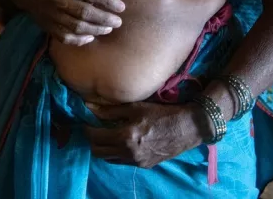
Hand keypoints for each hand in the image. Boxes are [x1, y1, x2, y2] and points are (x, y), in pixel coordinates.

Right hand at [10, 0, 124, 45]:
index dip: (107, 1)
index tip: (121, 8)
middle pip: (84, 12)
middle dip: (104, 19)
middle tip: (118, 22)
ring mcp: (50, 14)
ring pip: (76, 27)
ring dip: (96, 30)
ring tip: (108, 29)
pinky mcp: (46, 26)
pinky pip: (65, 37)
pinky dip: (79, 40)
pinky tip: (90, 38)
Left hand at [84, 101, 202, 167]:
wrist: (187, 128)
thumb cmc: (161, 114)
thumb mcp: (134, 107)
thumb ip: (110, 110)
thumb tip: (88, 107)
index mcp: (125, 137)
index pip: (94, 137)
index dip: (86, 129)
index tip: (85, 121)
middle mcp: (128, 153)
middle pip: (97, 152)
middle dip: (92, 140)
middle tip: (93, 129)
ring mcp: (136, 162)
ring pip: (108, 159)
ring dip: (102, 148)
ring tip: (105, 135)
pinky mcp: (143, 166)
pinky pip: (120, 162)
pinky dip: (115, 153)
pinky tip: (119, 142)